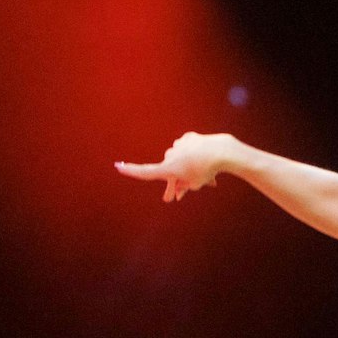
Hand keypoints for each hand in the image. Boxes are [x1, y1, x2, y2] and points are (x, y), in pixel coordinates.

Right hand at [115, 132, 238, 202]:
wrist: (220, 151)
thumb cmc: (206, 171)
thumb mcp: (195, 184)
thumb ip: (183, 187)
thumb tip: (177, 191)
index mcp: (168, 169)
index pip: (146, 171)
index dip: (131, 171)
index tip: (118, 166)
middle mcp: (169, 156)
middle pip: (168, 171)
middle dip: (173, 183)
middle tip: (169, 199)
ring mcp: (178, 145)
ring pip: (181, 160)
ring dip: (188, 168)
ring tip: (206, 177)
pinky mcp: (187, 138)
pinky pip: (189, 150)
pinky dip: (195, 156)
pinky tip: (206, 159)